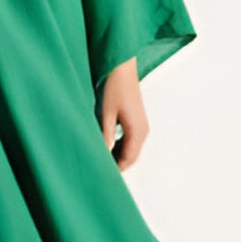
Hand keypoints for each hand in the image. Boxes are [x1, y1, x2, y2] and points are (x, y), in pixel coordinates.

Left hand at [98, 59, 148, 173]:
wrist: (121, 65)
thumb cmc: (113, 86)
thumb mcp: (105, 113)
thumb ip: (105, 137)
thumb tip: (101, 157)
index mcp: (137, 131)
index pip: (128, 160)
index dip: (115, 171)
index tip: (100, 176)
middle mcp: (143, 130)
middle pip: (131, 157)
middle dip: (116, 165)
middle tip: (97, 170)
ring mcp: (141, 124)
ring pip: (130, 149)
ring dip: (117, 156)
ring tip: (99, 159)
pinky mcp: (136, 118)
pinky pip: (130, 140)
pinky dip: (119, 147)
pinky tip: (105, 145)